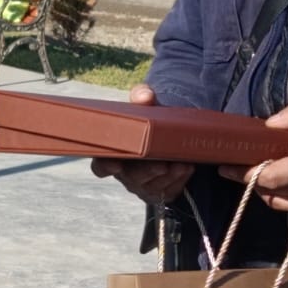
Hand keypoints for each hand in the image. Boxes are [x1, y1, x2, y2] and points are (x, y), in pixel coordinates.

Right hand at [90, 84, 193, 204]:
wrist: (167, 134)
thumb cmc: (148, 122)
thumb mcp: (144, 107)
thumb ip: (140, 96)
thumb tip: (146, 96)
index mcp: (114, 154)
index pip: (100, 166)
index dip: (105, 166)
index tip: (115, 164)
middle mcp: (125, 173)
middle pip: (132, 177)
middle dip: (148, 172)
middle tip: (162, 164)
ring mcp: (143, 185)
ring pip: (153, 185)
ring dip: (168, 176)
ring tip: (182, 164)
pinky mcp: (161, 192)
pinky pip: (169, 190)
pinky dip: (179, 179)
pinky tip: (187, 167)